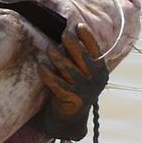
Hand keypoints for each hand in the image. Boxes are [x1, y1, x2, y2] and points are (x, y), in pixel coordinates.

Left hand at [36, 22, 108, 139]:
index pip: (95, 51)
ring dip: (57, 57)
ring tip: (49, 47)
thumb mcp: (81, 73)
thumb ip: (78, 58)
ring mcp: (84, 89)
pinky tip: (41, 66)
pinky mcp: (71, 98)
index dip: (87, 37)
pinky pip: (57, 83)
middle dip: (73, 43)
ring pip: (69, 69)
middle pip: (83, 57)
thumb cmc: (73, 89)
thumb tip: (67, 35)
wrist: (69, 117)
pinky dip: (48, 74)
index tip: (79, 25)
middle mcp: (95, 79)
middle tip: (63, 33)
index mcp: (100, 71)